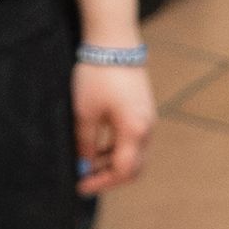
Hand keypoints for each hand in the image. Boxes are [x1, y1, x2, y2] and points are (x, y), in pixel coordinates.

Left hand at [73, 58, 154, 192]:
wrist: (114, 42)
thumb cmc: (98, 75)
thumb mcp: (85, 112)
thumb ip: (85, 143)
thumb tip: (83, 165)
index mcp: (134, 131)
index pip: (123, 171)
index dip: (101, 182)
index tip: (80, 186)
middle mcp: (147, 128)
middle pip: (133, 167)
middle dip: (109, 176)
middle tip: (85, 178)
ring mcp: (147, 118)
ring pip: (134, 153)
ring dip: (112, 162)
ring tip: (87, 161)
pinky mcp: (143, 109)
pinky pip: (134, 138)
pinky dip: (118, 147)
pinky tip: (98, 144)